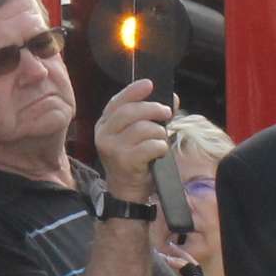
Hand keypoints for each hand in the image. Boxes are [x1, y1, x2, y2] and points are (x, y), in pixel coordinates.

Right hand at [95, 80, 171, 201]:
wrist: (127, 191)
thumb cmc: (134, 159)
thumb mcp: (138, 135)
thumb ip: (151, 115)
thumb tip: (172, 98)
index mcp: (105, 124)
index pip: (117, 101)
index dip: (134, 91)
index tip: (150, 84)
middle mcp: (104, 134)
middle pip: (130, 111)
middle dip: (153, 109)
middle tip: (167, 113)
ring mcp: (112, 148)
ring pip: (143, 128)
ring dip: (159, 133)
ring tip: (160, 141)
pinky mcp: (124, 161)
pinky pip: (150, 146)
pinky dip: (160, 147)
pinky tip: (158, 153)